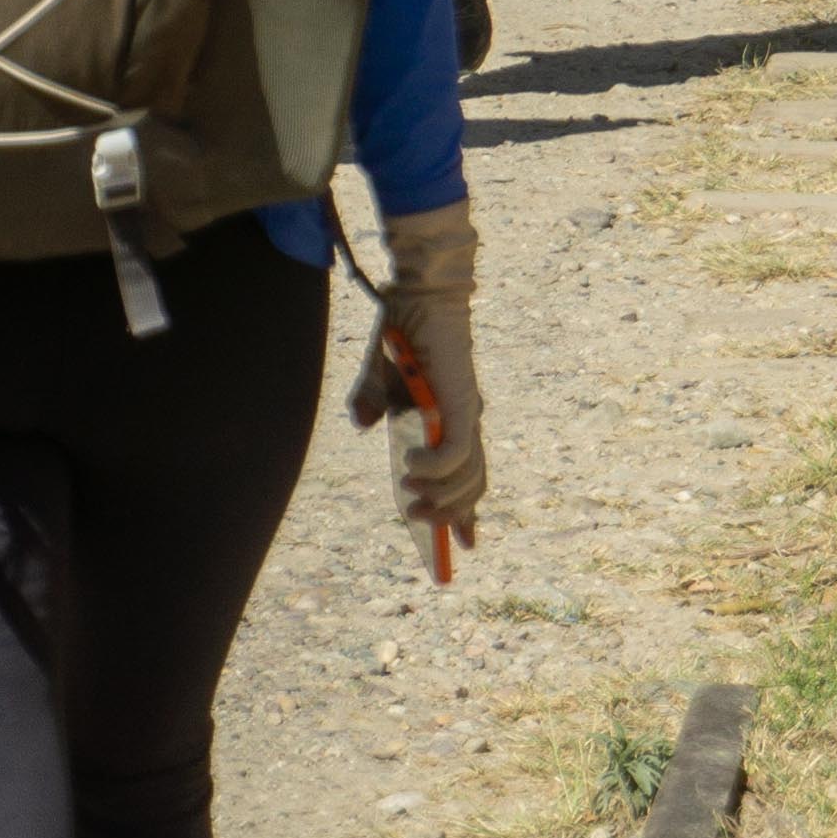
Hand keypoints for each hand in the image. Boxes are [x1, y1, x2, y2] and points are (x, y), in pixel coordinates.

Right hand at [367, 201, 483, 551]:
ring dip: (440, 497)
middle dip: (450, 515)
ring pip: (468, 476)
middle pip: (473, 485)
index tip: (464, 546)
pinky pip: (455, 453)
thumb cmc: (402, 332)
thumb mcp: (377, 377)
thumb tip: (363, 425)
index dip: (467, 512)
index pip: (467, 475)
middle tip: (423, 525)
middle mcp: (465, 419)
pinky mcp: (459, 402)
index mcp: (451, 419)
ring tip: (412, 499)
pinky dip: (434, 468)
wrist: (415, 291)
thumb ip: (370, 403)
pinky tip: (410, 466)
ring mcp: (464, 412)